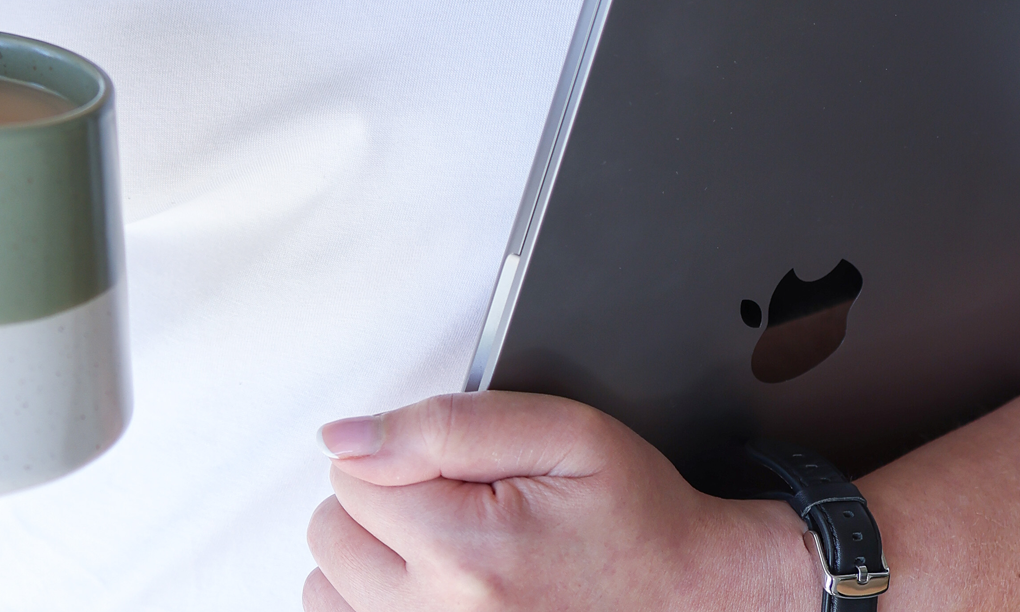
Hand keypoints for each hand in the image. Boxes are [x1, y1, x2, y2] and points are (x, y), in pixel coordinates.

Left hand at [304, 390, 818, 610]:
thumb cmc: (637, 519)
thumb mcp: (563, 433)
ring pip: (328, 591)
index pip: (353, 473)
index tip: (460, 467)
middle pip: (332, 534)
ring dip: (372, 558)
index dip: (405, 451)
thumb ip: (445, 425)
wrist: (691, 601)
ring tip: (444, 547)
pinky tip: (429, 586)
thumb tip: (345, 436)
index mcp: (468, 550)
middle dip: (382, 499)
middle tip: (455, 502)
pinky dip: (377, 602)